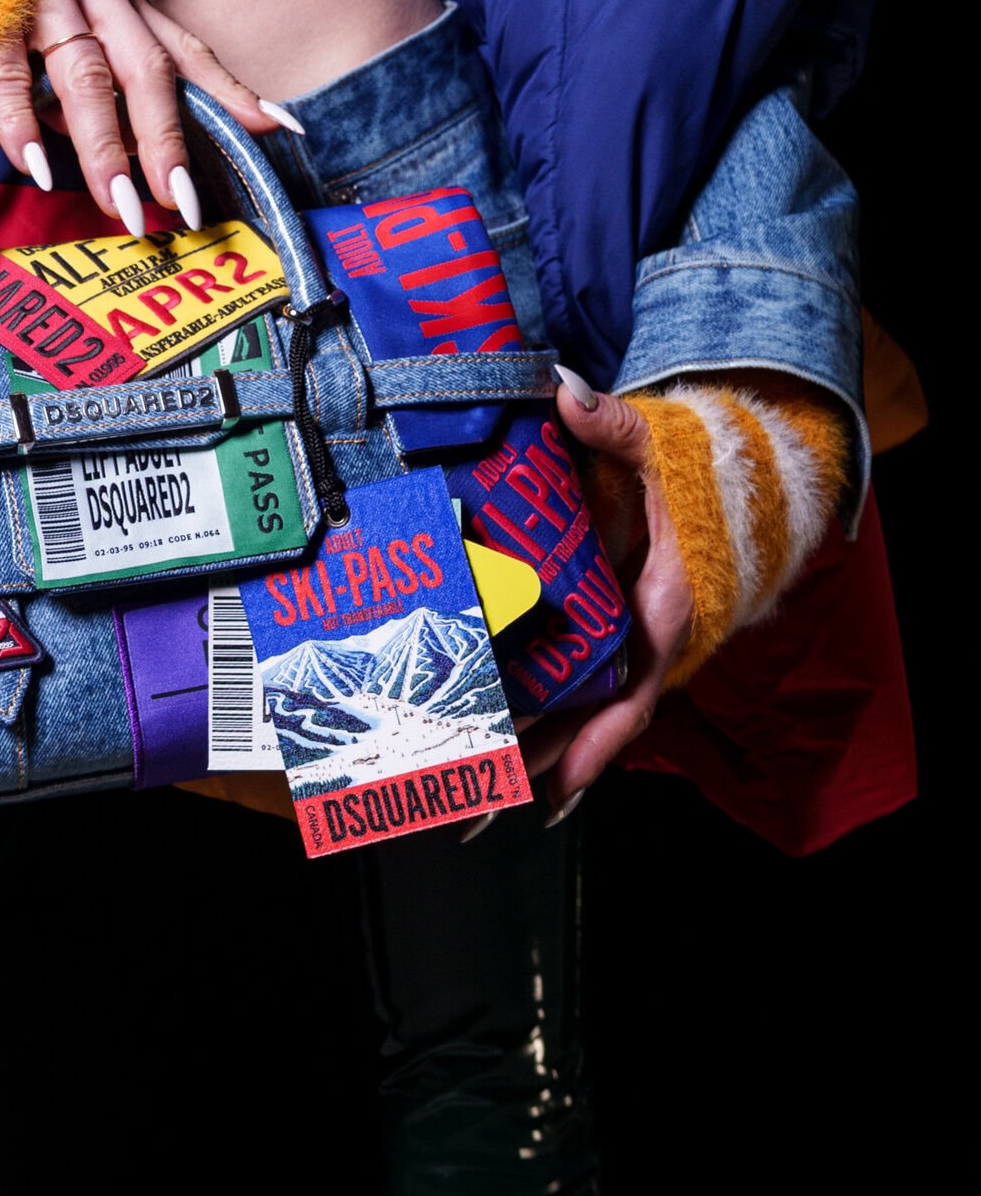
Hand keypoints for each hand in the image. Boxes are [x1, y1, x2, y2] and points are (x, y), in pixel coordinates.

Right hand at [0, 0, 285, 228]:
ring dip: (103, 144)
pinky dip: (21, 124)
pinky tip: (36, 167)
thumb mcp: (91, 30)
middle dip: (163, 136)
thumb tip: (212, 136)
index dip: (229, 91)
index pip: (186, 51)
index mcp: (126, 1)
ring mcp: (40, 4)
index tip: (277, 130)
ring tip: (118, 201)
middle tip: (180, 198)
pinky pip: (7, 77)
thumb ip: (138, 78)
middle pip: (142, 67)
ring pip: (83, 76)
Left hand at [515, 378, 695, 818]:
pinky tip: (486, 752)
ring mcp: (623, 638)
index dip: (597, 741)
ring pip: (575, 710)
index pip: (632, 688)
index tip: (557, 785)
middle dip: (536, 765)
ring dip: (524, 753)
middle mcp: (644, 637)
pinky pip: (570, 684)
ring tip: (461, 793)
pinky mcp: (604, 628)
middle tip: (473, 803)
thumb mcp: (662, 443)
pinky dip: (534, 720)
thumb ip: (615, 424)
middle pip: (591, 719)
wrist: (735, 472)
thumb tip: (565, 393)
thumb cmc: (699, 467)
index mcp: (665, 604)